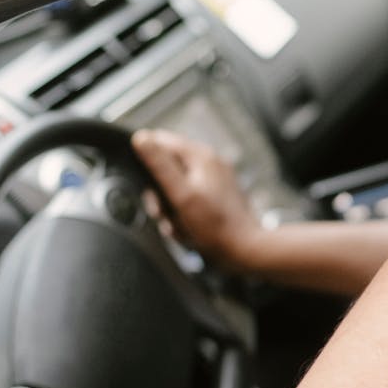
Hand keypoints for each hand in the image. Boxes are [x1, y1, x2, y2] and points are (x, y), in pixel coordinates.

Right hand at [130, 129, 261, 267]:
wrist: (246, 249)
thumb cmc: (215, 225)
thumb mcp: (181, 194)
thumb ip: (160, 165)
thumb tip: (141, 138)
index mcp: (201, 156)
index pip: (161, 141)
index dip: (146, 161)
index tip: (145, 184)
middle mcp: (210, 163)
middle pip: (167, 168)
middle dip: (159, 194)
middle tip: (162, 212)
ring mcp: (215, 180)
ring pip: (176, 189)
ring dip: (171, 210)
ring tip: (178, 226)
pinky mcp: (217, 197)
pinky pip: (189, 202)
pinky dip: (183, 217)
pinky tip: (187, 230)